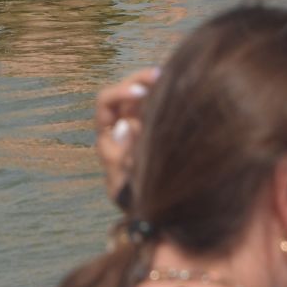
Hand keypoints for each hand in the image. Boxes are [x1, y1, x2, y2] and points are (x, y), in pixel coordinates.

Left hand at [95, 66, 159, 202]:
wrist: (149, 212)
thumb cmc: (132, 197)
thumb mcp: (125, 181)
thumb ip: (125, 155)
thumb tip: (126, 125)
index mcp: (107, 136)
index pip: (106, 103)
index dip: (121, 93)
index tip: (141, 93)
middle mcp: (121, 126)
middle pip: (125, 93)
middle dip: (139, 80)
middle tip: (160, 74)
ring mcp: (139, 125)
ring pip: (143, 97)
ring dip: (154, 85)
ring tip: (172, 77)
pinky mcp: (155, 129)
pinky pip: (157, 108)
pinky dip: (166, 97)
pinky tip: (180, 92)